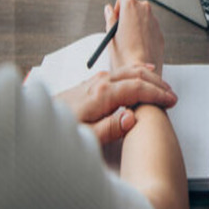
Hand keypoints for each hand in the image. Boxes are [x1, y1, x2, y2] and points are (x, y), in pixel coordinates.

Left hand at [57, 65, 176, 145]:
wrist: (36, 122)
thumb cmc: (60, 131)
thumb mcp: (86, 137)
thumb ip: (110, 128)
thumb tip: (132, 117)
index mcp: (102, 95)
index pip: (138, 89)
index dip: (157, 94)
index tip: (171, 101)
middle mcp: (100, 83)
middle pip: (136, 75)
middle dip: (157, 84)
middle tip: (172, 94)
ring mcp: (95, 81)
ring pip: (128, 71)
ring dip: (148, 77)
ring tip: (162, 85)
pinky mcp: (90, 83)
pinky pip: (120, 72)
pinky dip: (136, 73)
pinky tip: (140, 75)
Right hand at [105, 0, 165, 75]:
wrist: (142, 69)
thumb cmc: (123, 54)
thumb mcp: (110, 35)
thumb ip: (110, 19)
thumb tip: (108, 9)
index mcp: (131, 6)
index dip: (118, 3)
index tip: (115, 16)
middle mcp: (145, 9)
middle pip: (135, 4)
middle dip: (127, 13)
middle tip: (120, 29)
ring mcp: (154, 21)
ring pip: (143, 16)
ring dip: (136, 23)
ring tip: (128, 41)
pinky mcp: (160, 32)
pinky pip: (150, 28)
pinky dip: (144, 33)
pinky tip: (137, 46)